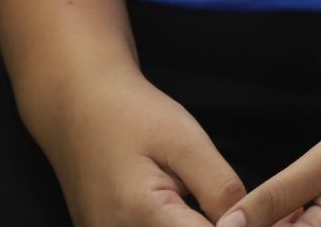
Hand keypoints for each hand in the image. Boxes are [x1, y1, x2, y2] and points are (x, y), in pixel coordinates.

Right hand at [38, 70, 243, 226]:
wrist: (78, 106)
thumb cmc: (132, 116)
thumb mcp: (187, 143)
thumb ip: (218, 188)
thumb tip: (243, 224)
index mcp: (140, 216)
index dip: (232, 226)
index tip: (242, 208)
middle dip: (210, 222)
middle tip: (209, 189)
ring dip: (190, 222)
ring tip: (188, 188)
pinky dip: (171, 222)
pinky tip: (178, 204)